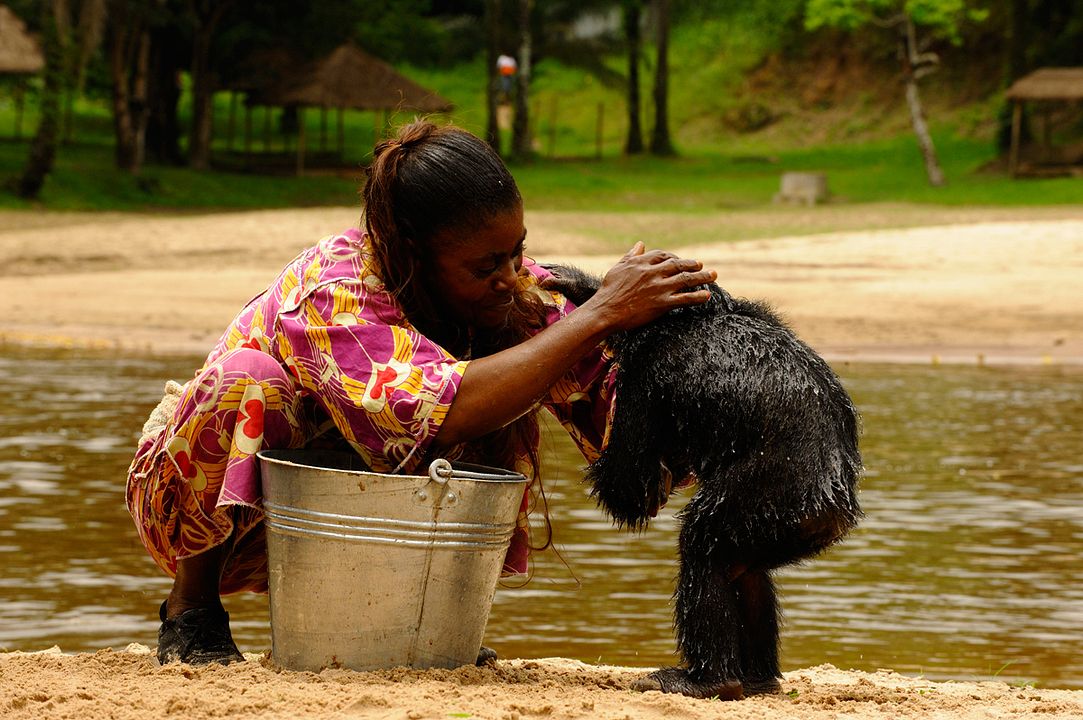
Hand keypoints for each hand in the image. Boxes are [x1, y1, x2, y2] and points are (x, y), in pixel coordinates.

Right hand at [583, 243, 715, 332]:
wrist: (605, 311)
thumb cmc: (609, 290)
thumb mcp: (619, 268)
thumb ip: (632, 255)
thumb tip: (640, 244)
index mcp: (642, 263)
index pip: (663, 255)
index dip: (674, 257)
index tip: (680, 260)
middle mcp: (652, 273)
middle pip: (678, 264)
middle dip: (692, 264)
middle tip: (701, 265)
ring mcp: (659, 287)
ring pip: (686, 279)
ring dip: (702, 277)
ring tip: (713, 276)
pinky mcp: (662, 303)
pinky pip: (684, 298)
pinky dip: (697, 297)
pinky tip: (707, 296)